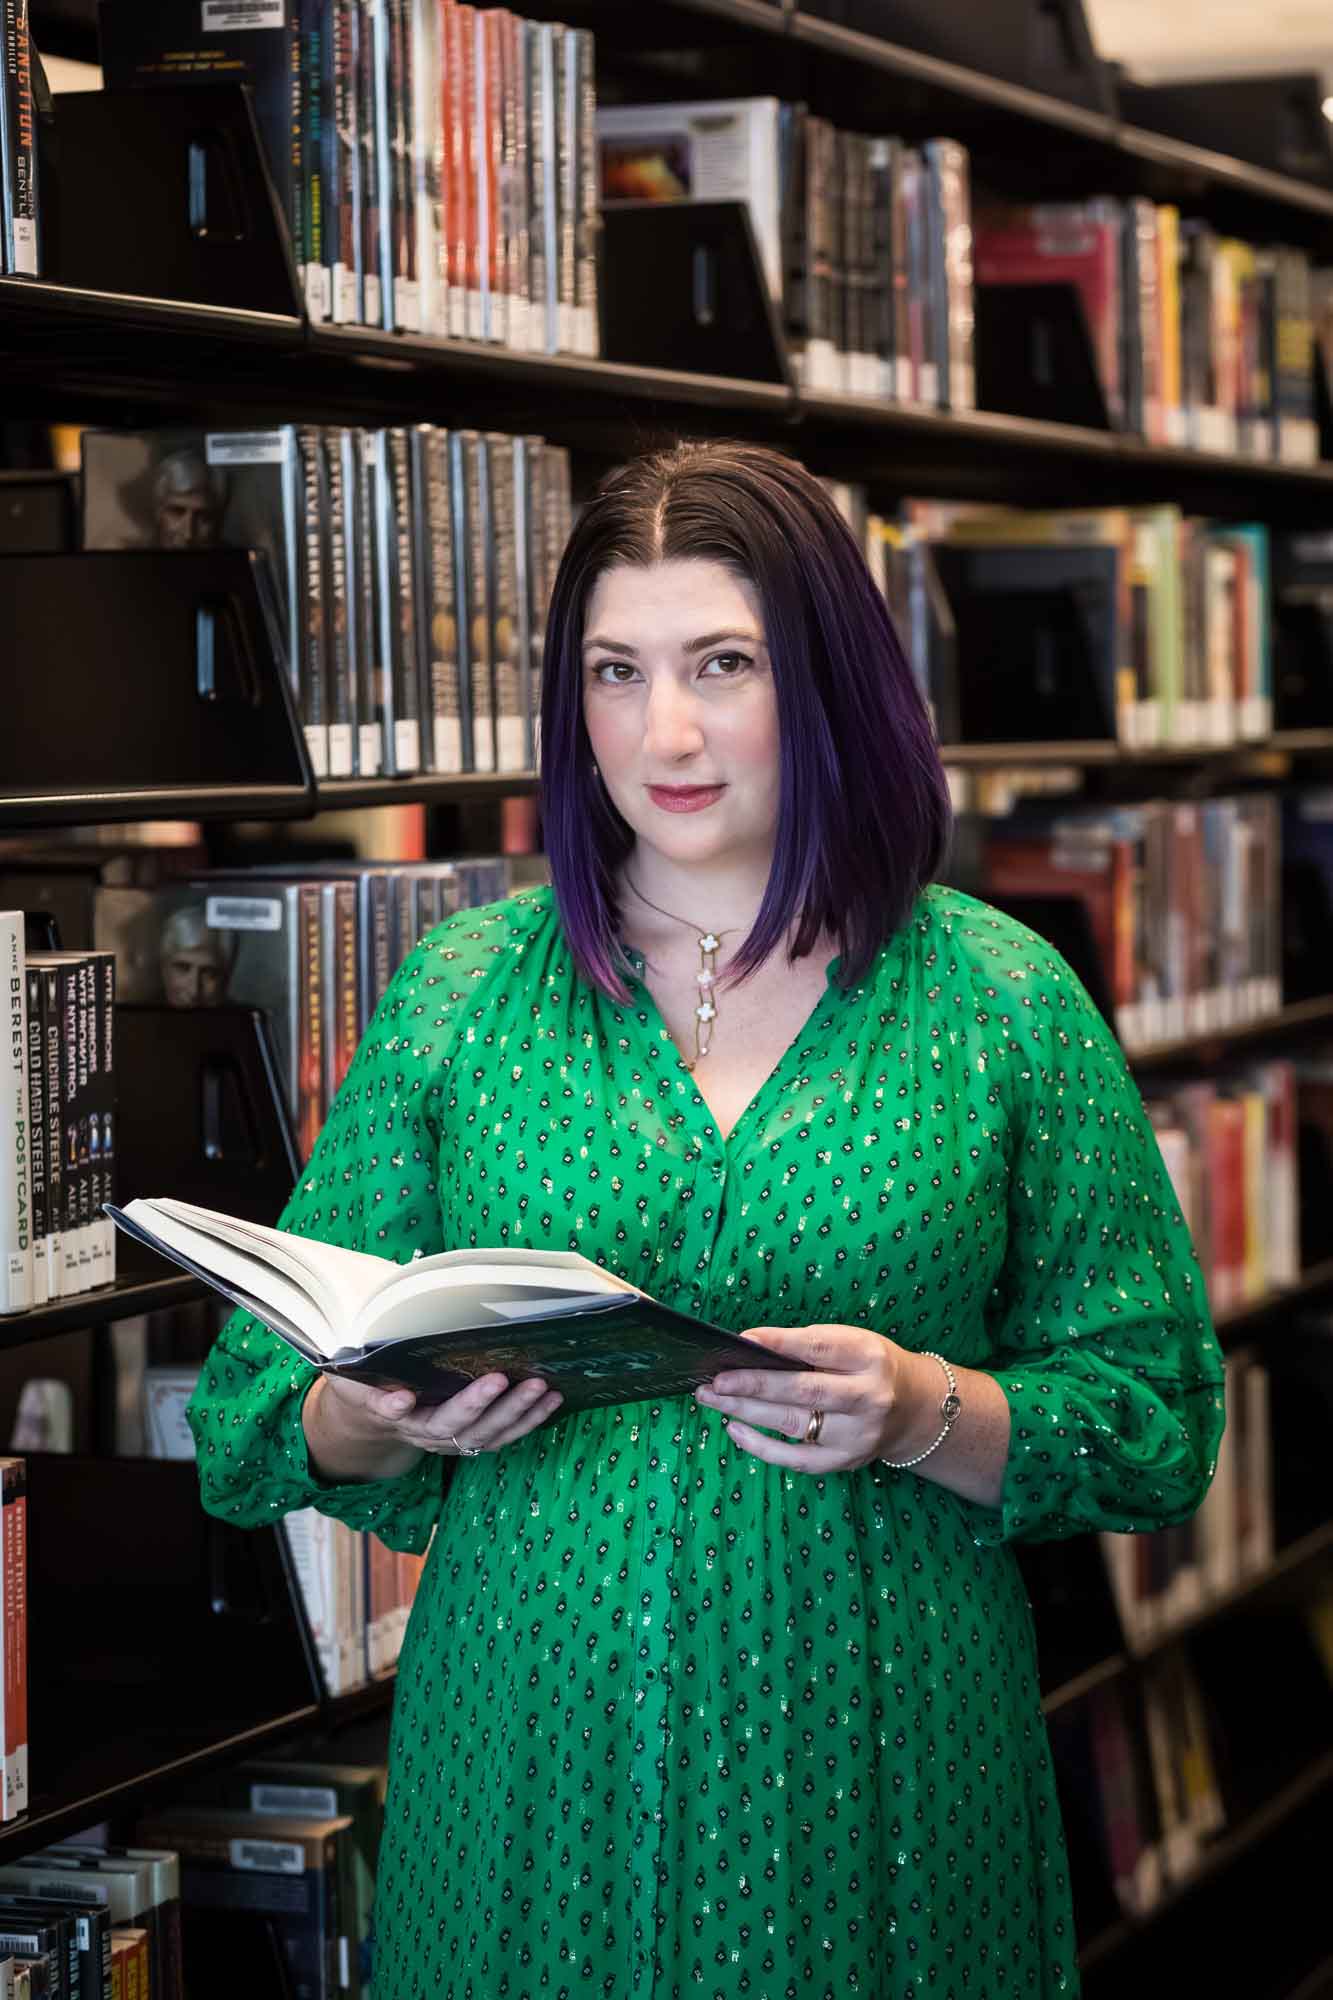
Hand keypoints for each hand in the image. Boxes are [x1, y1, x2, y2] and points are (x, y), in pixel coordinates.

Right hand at [316, 1369, 563, 1458]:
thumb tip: (397, 1396)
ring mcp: (452, 1440)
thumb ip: (365, 1387)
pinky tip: (551, 1400)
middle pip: (455, 1426)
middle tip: (504, 1378)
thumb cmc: (366, 1389)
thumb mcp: (352, 1384)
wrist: (376, 1421)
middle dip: (481, 1404)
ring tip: (544, 1390)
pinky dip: (529, 1420)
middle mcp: (426, 1434)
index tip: (402, 1399)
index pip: (394, 1415)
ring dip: (518, 1414)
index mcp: (394, 1417)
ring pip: (487, 1435)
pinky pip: (503, 1435)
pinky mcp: (472, 1438)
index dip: (396, 1409)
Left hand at [693, 1323, 926, 1472]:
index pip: (820, 1347)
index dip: (779, 1344)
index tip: (741, 1340)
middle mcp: (867, 1397)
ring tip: (711, 1398)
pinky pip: (795, 1458)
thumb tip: (751, 1348)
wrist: (916, 1409)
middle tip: (714, 1380)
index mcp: (869, 1357)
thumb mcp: (853, 1343)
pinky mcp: (845, 1461)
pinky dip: (760, 1446)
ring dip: (745, 1411)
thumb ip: (809, 1346)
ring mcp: (857, 1434)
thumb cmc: (871, 1368)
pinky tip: (734, 1429)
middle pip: (803, 1391)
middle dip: (753, 1385)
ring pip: (792, 1424)